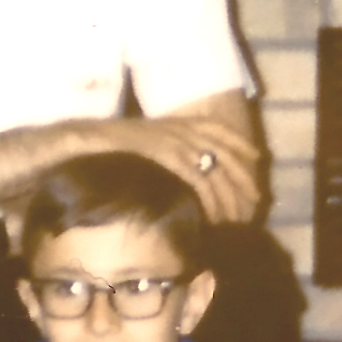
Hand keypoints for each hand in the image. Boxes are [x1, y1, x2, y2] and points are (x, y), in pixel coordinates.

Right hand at [103, 114, 263, 225]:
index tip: (257, 157)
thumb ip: (165, 150)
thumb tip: (180, 169)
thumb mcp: (144, 143)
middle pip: (224, 151)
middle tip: (255, 200)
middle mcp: (179, 130)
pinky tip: (212, 216)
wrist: (84, 144)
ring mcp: (173, 142)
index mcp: (176, 123)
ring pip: (214, 170)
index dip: (240, 142)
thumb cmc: (108, 148)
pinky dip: (207, 200)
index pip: (218, 128)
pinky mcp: (165, 157)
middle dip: (243, 177)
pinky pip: (196, 179)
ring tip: (236, 217)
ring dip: (228, 196)